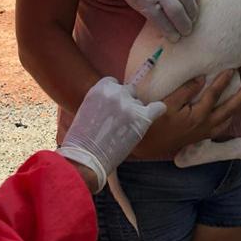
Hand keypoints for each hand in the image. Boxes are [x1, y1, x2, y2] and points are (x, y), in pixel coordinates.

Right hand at [56, 77, 165, 192]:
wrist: (86, 158)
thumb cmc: (82, 139)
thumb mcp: (86, 109)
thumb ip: (102, 99)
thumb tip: (117, 99)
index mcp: (101, 88)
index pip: (114, 83)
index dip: (114, 96)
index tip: (111, 108)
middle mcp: (116, 93)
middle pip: (129, 91)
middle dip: (125, 103)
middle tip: (118, 121)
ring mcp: (130, 105)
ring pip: (139, 103)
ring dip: (135, 113)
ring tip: (124, 130)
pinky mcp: (142, 118)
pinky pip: (158, 108)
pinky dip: (158, 110)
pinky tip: (155, 114)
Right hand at [132, 71, 240, 158]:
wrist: (146, 145)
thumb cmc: (154, 123)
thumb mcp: (168, 103)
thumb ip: (186, 91)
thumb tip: (201, 79)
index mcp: (198, 116)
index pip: (214, 95)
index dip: (223, 81)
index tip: (231, 69)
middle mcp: (205, 125)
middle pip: (228, 109)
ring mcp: (203, 133)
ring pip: (226, 120)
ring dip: (236, 109)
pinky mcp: (200, 137)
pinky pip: (220, 128)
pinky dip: (227, 119)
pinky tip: (227, 114)